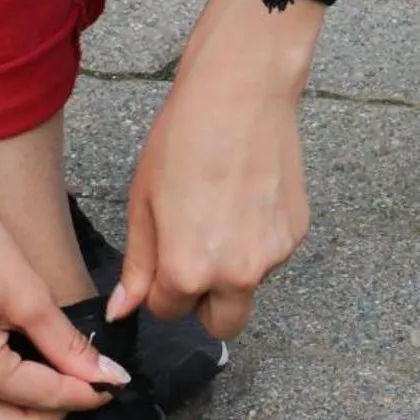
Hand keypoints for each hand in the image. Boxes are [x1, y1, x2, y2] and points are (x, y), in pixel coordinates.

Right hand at [0, 64, 119, 419]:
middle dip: (53, 415)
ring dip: (18, 419)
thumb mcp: (28, 294)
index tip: (112, 385)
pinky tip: (11, 383)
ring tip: (50, 387)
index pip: (43, 398)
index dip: (85, 393)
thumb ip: (66, 344)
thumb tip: (105, 373)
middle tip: (85, 386)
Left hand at [112, 0, 322, 340]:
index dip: (161, 289)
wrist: (242, 94)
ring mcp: (274, 254)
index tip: (163, 258)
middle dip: (205, 304)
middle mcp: (237, 273)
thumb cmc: (183, 139)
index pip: (169, 312)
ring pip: (247, 285)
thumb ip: (138, 265)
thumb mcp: (143, 203)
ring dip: (233, 266)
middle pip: (221, 324)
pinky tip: (247, 196)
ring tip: (222, 208)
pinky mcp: (297, 232)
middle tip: (194, 258)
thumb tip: (122, 310)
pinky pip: (270, 254)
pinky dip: (257, 239)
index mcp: (189, 270)